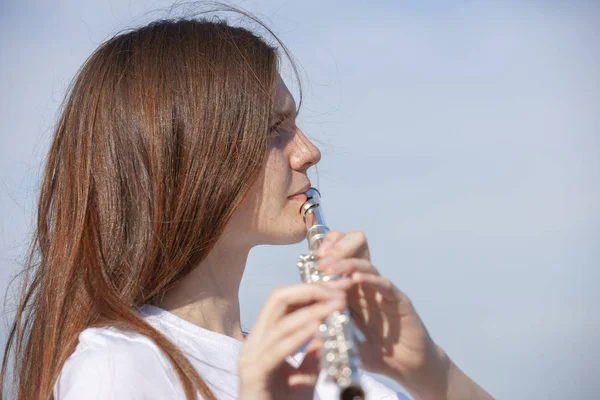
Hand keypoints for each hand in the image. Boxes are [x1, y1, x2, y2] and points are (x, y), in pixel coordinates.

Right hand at [238, 279, 352, 399]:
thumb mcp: (305, 377)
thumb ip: (313, 355)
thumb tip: (326, 333)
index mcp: (263, 338)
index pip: (284, 301)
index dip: (311, 288)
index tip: (340, 286)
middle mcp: (253, 343)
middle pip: (278, 299)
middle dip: (311, 289)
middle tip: (340, 289)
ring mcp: (250, 358)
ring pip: (280, 321)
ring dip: (312, 309)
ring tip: (338, 303)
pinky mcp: (253, 375)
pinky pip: (277, 349)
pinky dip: (299, 335)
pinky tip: (318, 326)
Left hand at [316, 231, 449, 398]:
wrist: (406, 367)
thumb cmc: (373, 353)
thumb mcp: (344, 340)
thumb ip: (327, 330)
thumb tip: (302, 325)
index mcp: (351, 294)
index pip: (338, 266)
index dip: (326, 259)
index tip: (310, 263)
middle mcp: (366, 288)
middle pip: (352, 259)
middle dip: (335, 255)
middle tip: (320, 261)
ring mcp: (382, 292)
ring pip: (366, 267)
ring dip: (348, 265)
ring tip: (331, 267)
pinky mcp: (398, 300)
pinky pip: (385, 285)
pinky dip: (371, 280)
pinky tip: (357, 279)